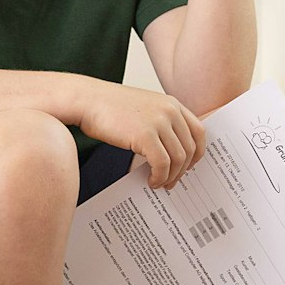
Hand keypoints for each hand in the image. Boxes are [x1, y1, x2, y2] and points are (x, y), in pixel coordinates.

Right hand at [78, 83, 207, 189]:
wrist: (86, 100)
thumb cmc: (109, 107)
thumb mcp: (144, 109)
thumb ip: (161, 123)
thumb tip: (170, 153)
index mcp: (172, 103)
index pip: (198, 132)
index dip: (196, 153)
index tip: (188, 166)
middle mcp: (169, 111)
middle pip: (189, 148)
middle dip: (182, 170)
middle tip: (171, 182)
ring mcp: (159, 122)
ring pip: (178, 159)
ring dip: (170, 176)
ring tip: (159, 183)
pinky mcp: (145, 135)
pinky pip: (162, 164)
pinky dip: (159, 177)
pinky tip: (150, 180)